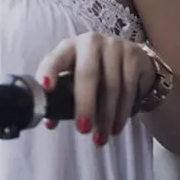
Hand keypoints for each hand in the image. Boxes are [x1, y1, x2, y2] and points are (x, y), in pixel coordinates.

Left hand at [34, 31, 157, 144]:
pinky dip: (122, 111)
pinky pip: (128, 87)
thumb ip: (61, 96)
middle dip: (84, 104)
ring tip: (101, 137)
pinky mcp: (133, 54)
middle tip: (82, 129)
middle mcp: (90, 42)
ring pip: (111, 85)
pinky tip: (116, 127)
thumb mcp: (74, 75)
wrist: (129, 56)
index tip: (46, 87)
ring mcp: (113, 46)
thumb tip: (50, 123)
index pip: (55, 59)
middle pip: (87, 74)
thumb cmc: (94, 69)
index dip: (49, 71)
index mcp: (68, 47)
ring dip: (106, 116)